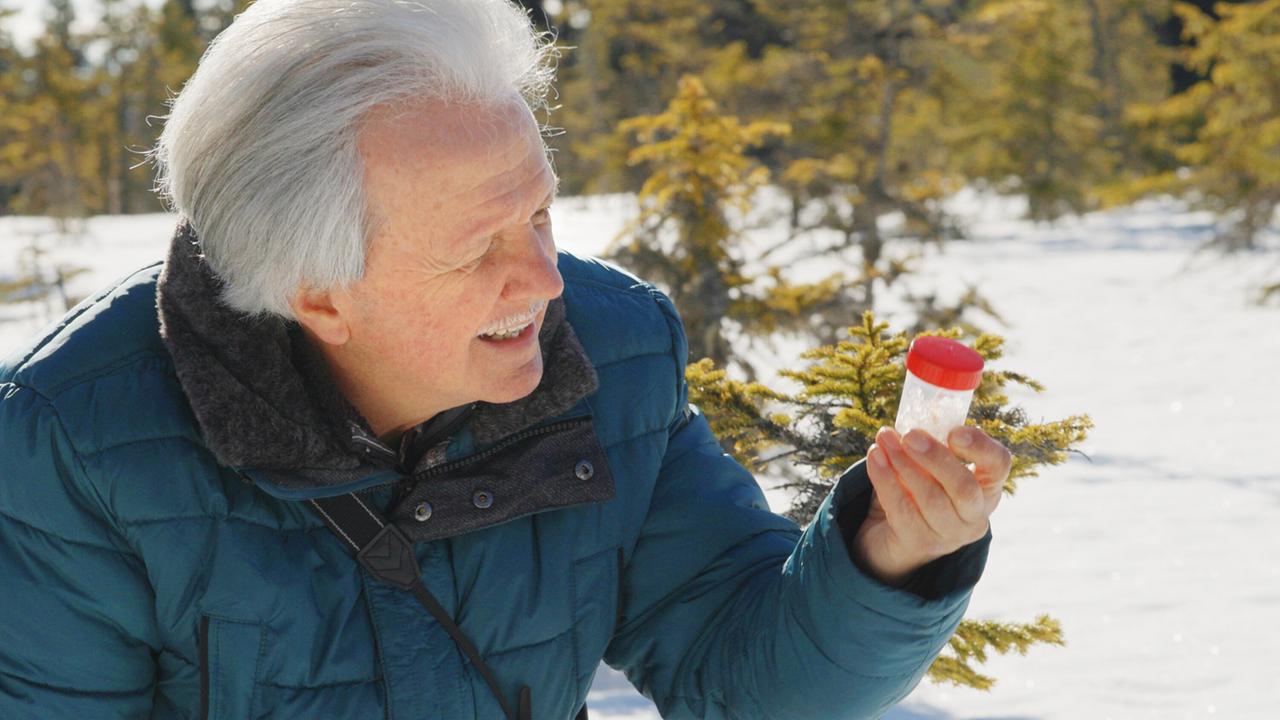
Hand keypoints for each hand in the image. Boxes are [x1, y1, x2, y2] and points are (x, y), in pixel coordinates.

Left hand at [852, 426, 1008, 587]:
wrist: (896, 537)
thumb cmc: (920, 489)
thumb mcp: (932, 464)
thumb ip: (934, 439)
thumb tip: (929, 406)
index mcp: (987, 487)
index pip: (999, 465)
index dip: (981, 447)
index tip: (954, 431)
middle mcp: (975, 515)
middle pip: (964, 487)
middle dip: (936, 457)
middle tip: (910, 434)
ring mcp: (949, 534)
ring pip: (929, 498)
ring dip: (903, 463)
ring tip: (884, 437)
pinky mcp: (919, 542)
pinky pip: (901, 508)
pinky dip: (885, 479)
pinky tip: (874, 457)